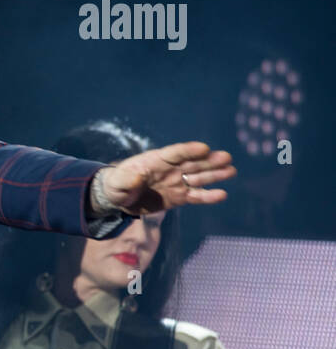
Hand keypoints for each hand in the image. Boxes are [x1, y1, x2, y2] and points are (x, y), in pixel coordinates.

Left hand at [98, 141, 235, 214]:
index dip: (189, 150)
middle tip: (226, 158)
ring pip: (198, 177)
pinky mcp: (178, 197)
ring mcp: (176, 182)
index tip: (204, 148)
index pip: (174, 153)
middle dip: (209, 161)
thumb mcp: (117, 183)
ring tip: (231, 171)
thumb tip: (137, 177)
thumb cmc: (117, 185)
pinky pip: (195, 196)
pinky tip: (222, 195)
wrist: (119, 200)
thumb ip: (126, 179)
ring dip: (214, 174)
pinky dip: (207, 196)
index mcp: (155, 160)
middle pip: (192, 163)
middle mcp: (170, 169)